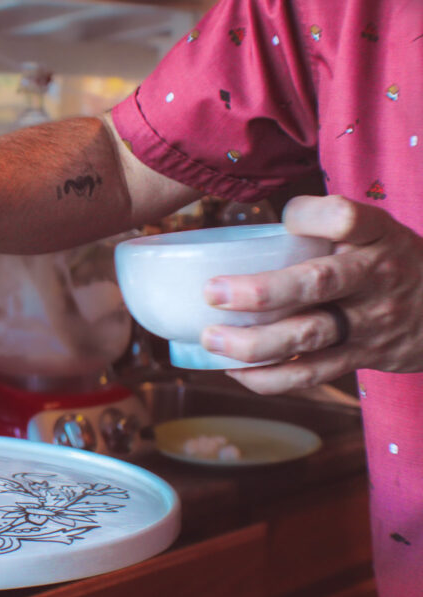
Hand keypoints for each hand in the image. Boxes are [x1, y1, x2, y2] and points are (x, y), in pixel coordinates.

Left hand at [198, 195, 422, 393]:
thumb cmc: (389, 261)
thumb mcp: (375, 230)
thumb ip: (323, 222)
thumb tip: (259, 227)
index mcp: (376, 235)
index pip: (346, 217)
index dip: (310, 215)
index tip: (284, 218)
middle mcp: (376, 277)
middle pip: (317, 284)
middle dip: (260, 292)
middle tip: (212, 293)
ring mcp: (370, 321)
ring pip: (308, 336)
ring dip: (253, 343)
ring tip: (211, 339)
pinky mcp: (363, 357)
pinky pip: (310, 374)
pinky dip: (268, 377)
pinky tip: (234, 370)